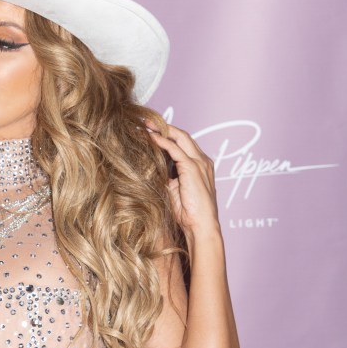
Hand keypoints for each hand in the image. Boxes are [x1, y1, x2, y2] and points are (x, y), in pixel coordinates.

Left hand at [144, 119, 220, 239]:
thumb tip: (147, 167)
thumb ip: (164, 176)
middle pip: (182, 135)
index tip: (149, 130)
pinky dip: (161, 141)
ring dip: (161, 129)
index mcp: (199, 165)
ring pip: (180, 138)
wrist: (200, 226)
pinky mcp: (193, 168)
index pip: (182, 143)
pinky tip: (149, 137)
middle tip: (145, 121)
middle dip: (163, 126)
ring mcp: (200, 163)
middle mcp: (202, 161)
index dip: (167, 135)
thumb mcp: (172, 190)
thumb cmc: (187, 213)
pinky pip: (175, 149)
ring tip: (144, 124)